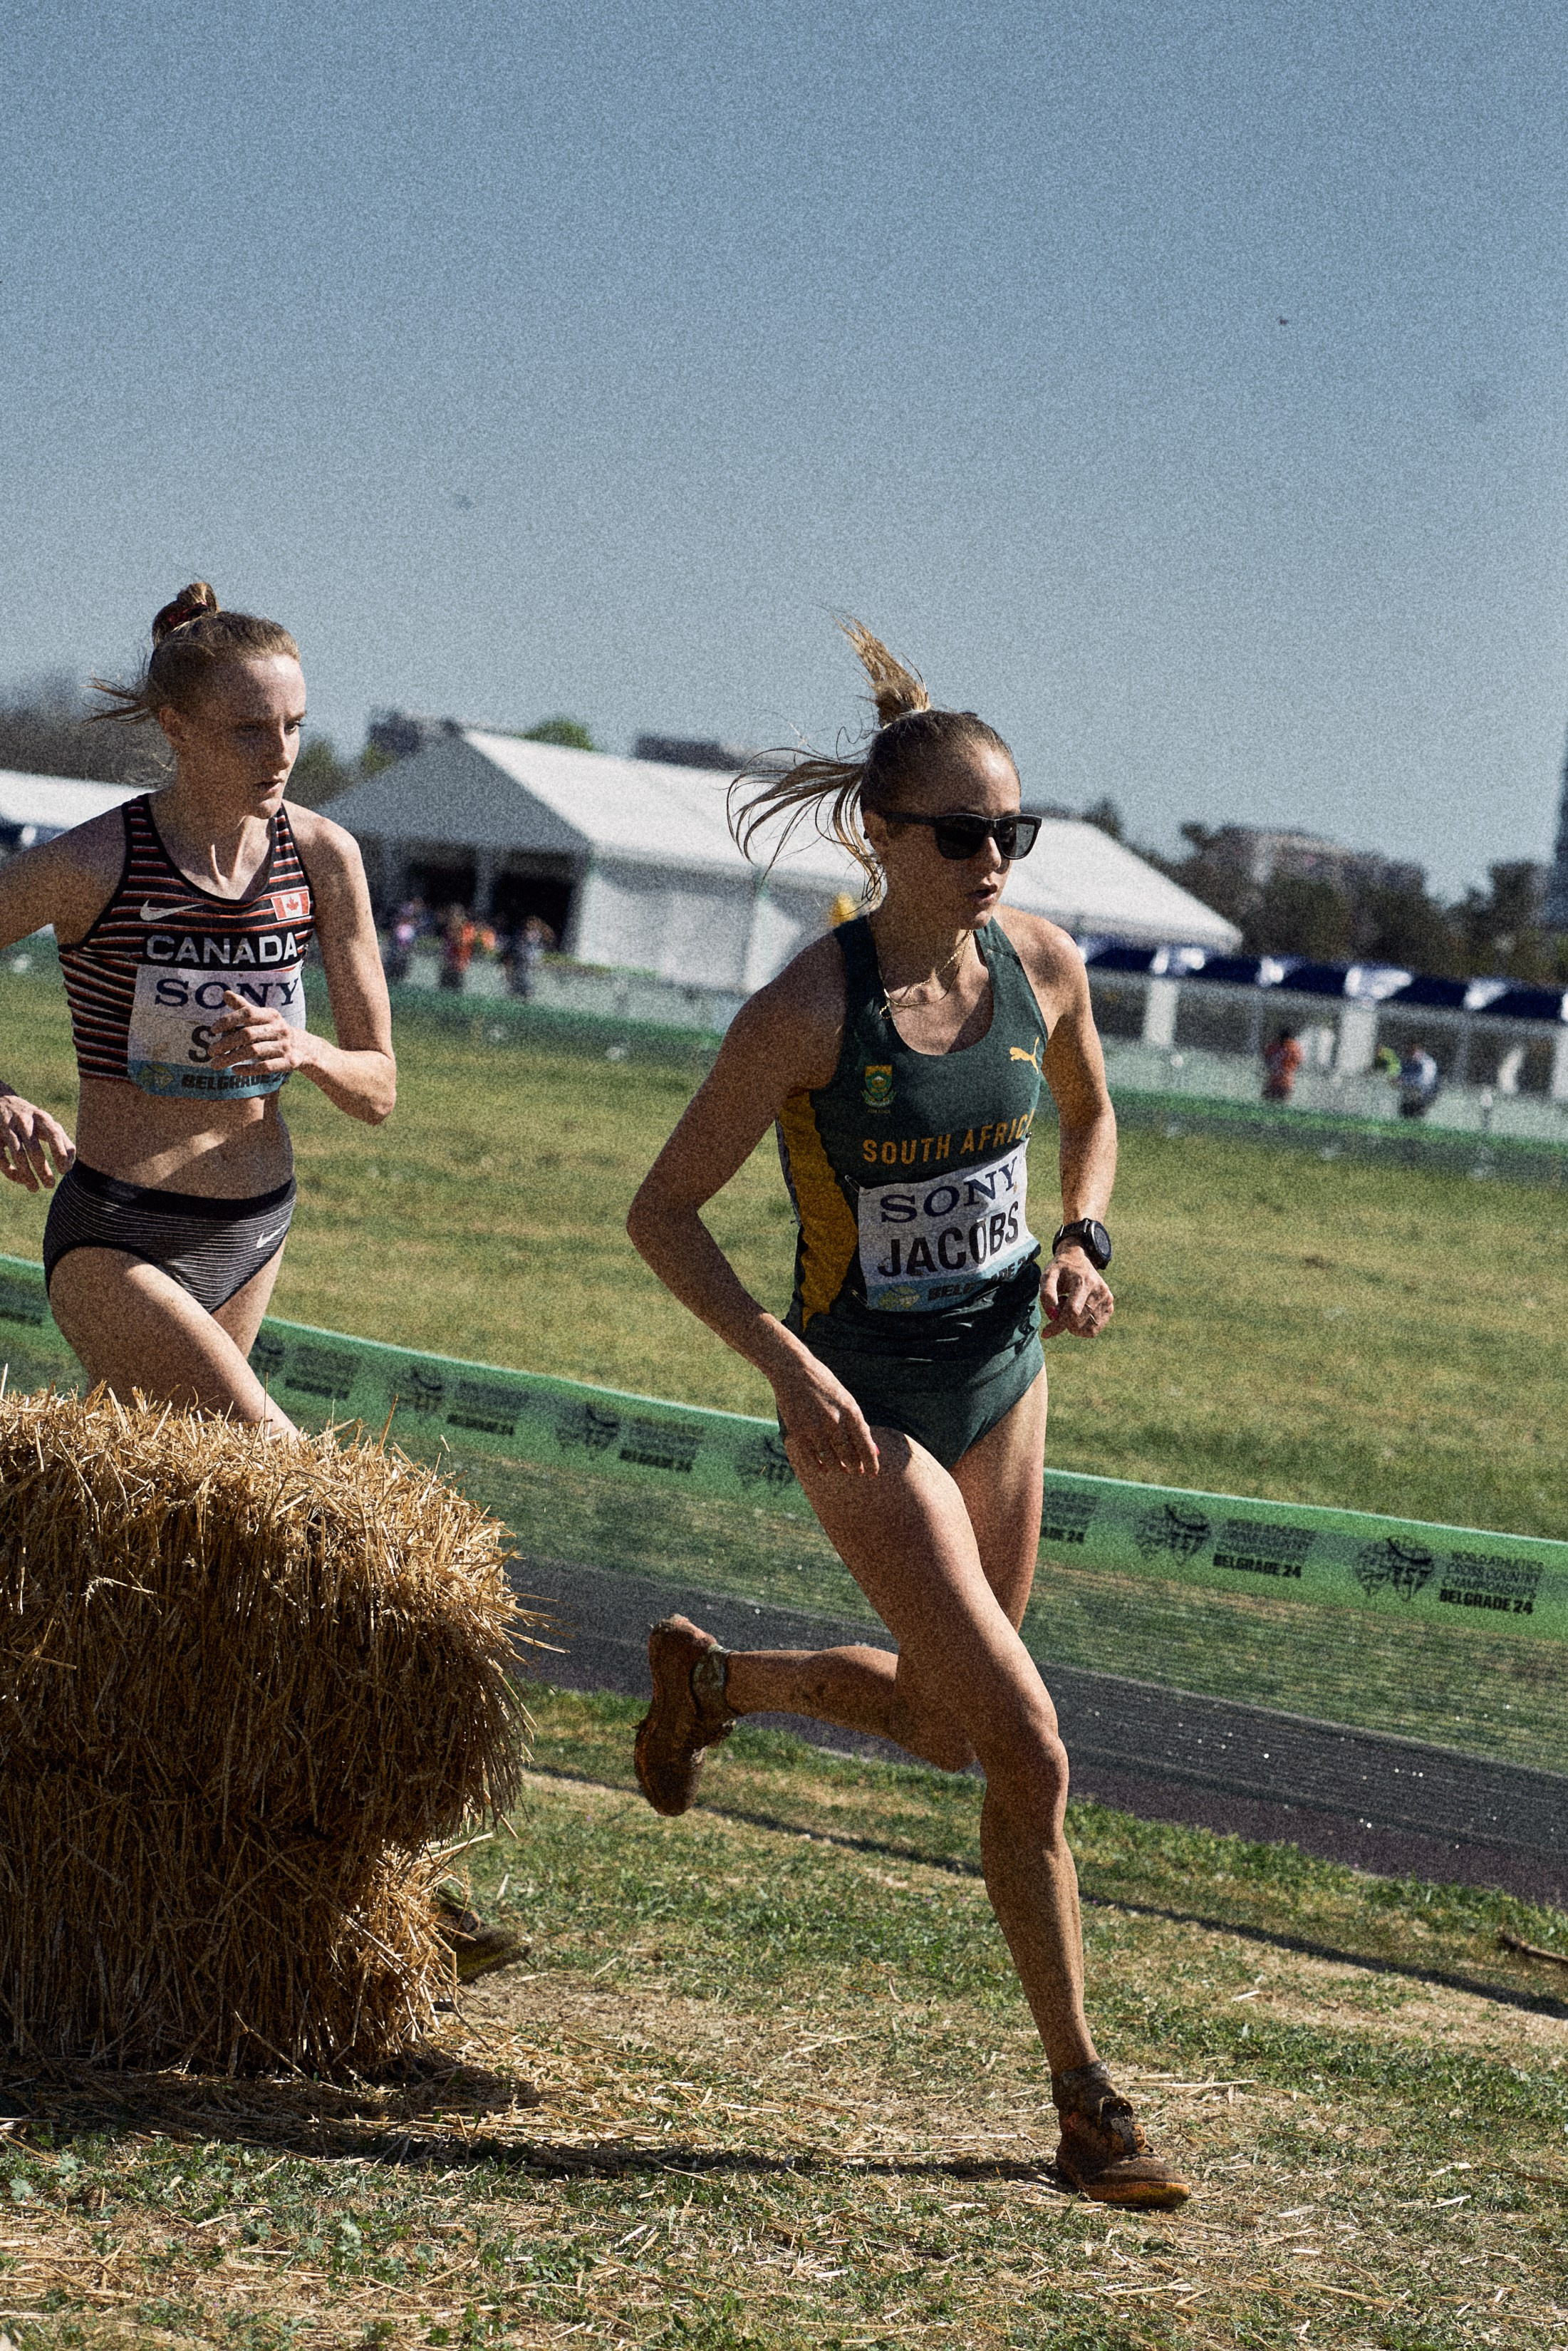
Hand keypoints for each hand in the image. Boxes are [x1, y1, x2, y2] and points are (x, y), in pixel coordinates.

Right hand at [0, 1088, 73, 1191]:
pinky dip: (10, 1171)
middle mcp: (24, 1121)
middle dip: (42, 1169)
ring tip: (35, 1188)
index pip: (54, 1134)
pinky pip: (1, 1158)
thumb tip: (68, 1166)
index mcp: (41, 1117)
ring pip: (17, 1154)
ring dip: (26, 1174)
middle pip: (34, 1148)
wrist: (1, 1100)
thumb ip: (63, 1141)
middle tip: (50, 1185)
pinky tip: (20, 1180)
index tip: (63, 1171)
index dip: (59, 1153)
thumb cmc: (32, 1118)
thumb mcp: (48, 1123)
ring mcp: (7, 1128)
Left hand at [209, 990, 312, 1077]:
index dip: (229, 1020)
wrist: (305, 1048)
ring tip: (216, 1064)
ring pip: (254, 1052)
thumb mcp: (263, 1017)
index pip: (248, 1013)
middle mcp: (279, 1028)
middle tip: (210, 1052)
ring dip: (232, 1058)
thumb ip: (244, 1007)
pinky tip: (235, 1070)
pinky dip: (249, 1069)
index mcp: (271, 1015)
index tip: (213, 1030)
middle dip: (226, 1044)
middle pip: (248, 1034)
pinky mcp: (289, 1062)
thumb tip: (225, 993)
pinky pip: (266, 1066)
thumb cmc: (275, 1031)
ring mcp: (285, 1046)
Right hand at [772, 1346, 880, 1478]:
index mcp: (851, 1412)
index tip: (873, 1473)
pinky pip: (811, 1459)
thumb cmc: (825, 1385)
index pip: (865, 1446)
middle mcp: (834, 1422)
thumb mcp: (846, 1401)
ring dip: (839, 1468)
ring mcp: (815, 1428)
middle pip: (849, 1456)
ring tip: (843, 1470)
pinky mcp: (798, 1433)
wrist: (794, 1371)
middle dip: (855, 1467)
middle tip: (857, 1472)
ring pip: (831, 1460)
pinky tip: (824, 1468)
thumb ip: (859, 1425)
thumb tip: (873, 1450)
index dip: (871, 1463)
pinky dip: (820, 1467)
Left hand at [1041, 1244, 1113, 1339]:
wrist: (1077, 1259)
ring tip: (1070, 1305)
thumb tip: (1053, 1316)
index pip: (1072, 1312)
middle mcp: (1100, 1290)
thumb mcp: (1047, 1276)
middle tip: (1060, 1304)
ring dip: (1073, 1324)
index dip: (1058, 1324)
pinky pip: (1095, 1329)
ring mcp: (1107, 1298)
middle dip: (1064, 1321)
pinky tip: (1079, 1311)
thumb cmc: (1060, 1269)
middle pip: (1079, 1322)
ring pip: (1087, 1329)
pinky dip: (1083, 1326)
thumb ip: (1047, 1294)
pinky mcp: (1110, 1306)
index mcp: (1084, 1281)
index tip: (1045, 1333)